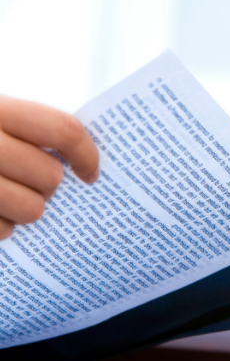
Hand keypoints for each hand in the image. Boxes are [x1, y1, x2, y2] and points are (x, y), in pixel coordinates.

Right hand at [0, 95, 98, 238]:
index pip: (62, 130)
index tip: (89, 173)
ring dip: (25, 209)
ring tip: (5, 197)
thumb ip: (25, 130)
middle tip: (30, 182)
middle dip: (47, 185)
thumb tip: (79, 163)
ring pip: (33, 209)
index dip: (86, 154)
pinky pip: (2, 231)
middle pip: (51, 176)